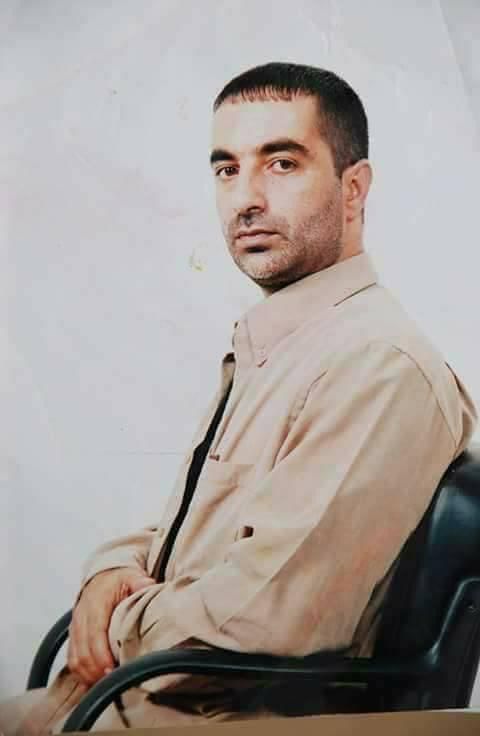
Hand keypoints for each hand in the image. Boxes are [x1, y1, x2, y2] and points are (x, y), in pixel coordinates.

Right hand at [67, 568, 154, 685]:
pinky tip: (95, 683)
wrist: (101, 577)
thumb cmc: (118, 580)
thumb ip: (139, 582)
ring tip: (106, 686)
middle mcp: (81, 616)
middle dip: (96, 671)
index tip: (112, 669)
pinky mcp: (74, 637)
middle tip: (114, 684)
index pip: (94, 633)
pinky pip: (72, 660)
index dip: (101, 654)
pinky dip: (82, 674)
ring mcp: (75, 628)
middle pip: (82, 651)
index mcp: (95, 603)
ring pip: (75, 659)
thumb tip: (147, 585)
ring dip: (88, 675)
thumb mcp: (130, 576)